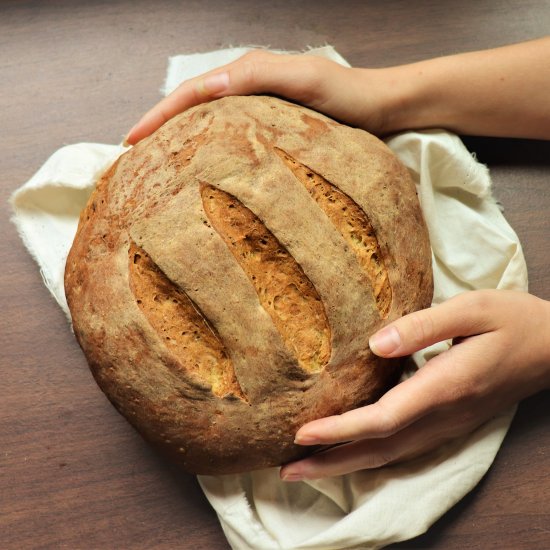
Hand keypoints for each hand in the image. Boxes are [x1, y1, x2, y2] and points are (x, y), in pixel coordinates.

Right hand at [124, 50, 405, 144]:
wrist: (382, 107)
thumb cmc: (349, 95)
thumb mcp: (305, 80)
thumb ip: (258, 76)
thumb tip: (206, 85)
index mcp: (247, 75)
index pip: (190, 93)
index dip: (157, 115)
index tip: (129, 142)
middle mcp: (247, 89)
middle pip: (191, 106)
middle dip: (159, 127)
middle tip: (132, 157)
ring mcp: (257, 108)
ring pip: (206, 122)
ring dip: (178, 139)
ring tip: (155, 165)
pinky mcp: (270, 127)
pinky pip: (229, 136)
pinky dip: (206, 149)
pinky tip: (200, 167)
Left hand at [280, 290, 549, 480]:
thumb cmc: (513, 320)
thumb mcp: (472, 308)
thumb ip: (423, 326)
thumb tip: (374, 345)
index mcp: (446, 386)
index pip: (383, 418)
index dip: (340, 429)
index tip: (302, 433)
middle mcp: (444, 415)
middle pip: (380, 449)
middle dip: (332, 462)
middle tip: (288, 468)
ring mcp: (448, 424)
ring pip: (390, 454)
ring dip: (347, 464)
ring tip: (307, 467)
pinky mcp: (450, 422)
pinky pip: (403, 448)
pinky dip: (370, 455)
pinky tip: (350, 453)